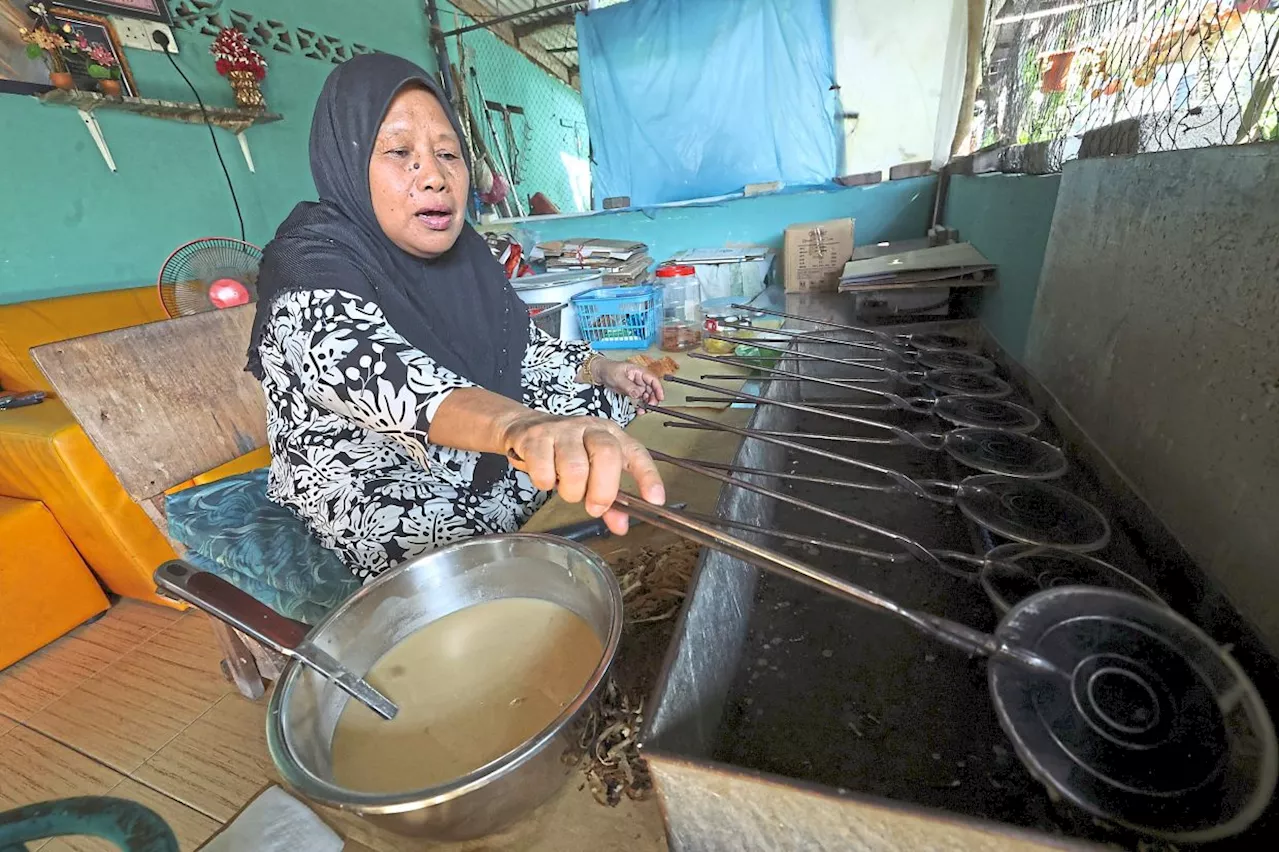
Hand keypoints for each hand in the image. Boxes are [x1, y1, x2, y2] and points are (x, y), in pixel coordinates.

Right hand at [501, 414, 665, 534]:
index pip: (637, 453)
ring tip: (567, 490)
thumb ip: (609, 499)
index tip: (655, 500)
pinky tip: (545, 478)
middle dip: (603, 490)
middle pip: (607, 455)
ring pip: (574, 467)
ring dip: (571, 491)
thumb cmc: (566, 453)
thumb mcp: (591, 472)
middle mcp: (590, 428)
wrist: (526, 428)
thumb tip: (621, 527)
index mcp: (611, 434)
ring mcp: (563, 430)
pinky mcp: (536, 437)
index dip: (648, 477)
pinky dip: (545, 483)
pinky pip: (544, 470)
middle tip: (594, 508)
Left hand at [595, 359, 664, 406]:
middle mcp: (640, 378)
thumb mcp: (618, 377)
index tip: (660, 397)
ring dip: (647, 403)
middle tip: (651, 406)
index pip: (653, 379)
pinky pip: (640, 399)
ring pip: (647, 395)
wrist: (600, 372)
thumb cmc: (609, 369)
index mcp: (639, 371)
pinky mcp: (633, 391)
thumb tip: (638, 394)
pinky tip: (639, 410)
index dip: (658, 388)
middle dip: (653, 398)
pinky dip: (641, 405)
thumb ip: (628, 386)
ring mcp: (637, 385)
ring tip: (643, 410)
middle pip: (652, 389)